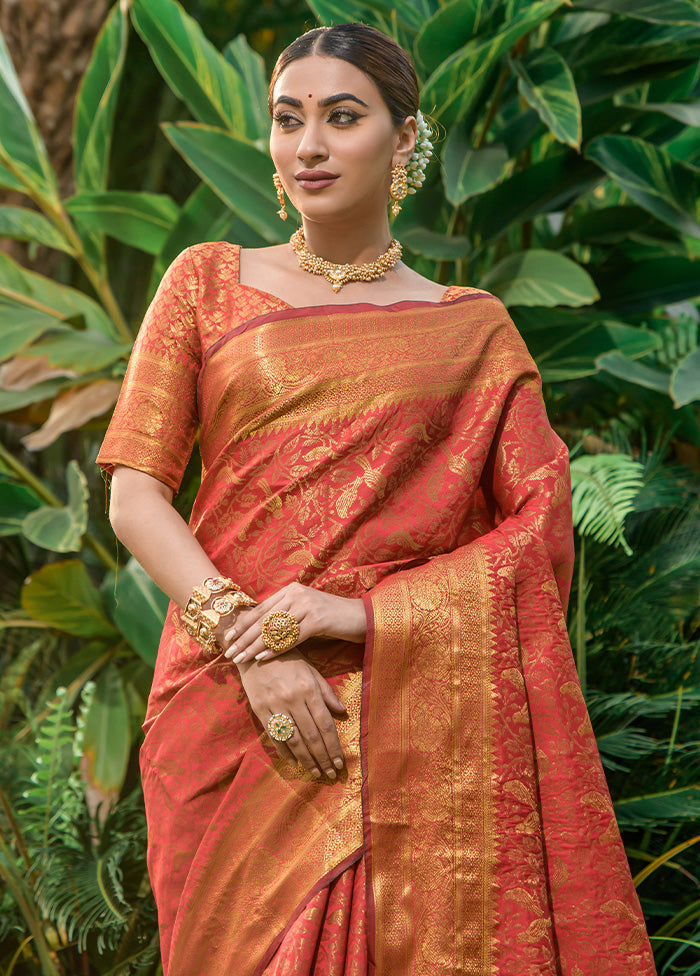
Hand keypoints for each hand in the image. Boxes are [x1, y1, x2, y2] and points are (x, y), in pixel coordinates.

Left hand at [219, 582, 365, 665]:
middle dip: (244, 637)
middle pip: (264, 619)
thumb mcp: (304, 612)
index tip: (227, 637)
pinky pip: (290, 637)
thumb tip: (258, 632)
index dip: (242, 623)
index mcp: (290, 590)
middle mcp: (296, 593)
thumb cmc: (331, 618)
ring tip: (240, 658)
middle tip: (229, 652)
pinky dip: (275, 649)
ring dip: (255, 646)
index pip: (261, 608)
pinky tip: (262, 658)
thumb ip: (284, 616)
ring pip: (274, 629)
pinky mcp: (317, 619)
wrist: (361, 617)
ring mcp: (307, 605)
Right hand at [237, 651, 346, 778]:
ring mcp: (274, 705)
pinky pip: (274, 736)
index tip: (340, 762)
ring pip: (293, 740)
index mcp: (309, 689)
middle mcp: (292, 699)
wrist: (256, 649)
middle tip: (331, 774)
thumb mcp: (311, 670)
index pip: (325, 725)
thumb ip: (327, 692)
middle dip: (323, 758)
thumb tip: (343, 712)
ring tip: (316, 773)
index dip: (334, 747)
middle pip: (311, 736)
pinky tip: (294, 762)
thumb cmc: (288, 659)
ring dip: (306, 760)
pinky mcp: (259, 710)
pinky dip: (285, 752)